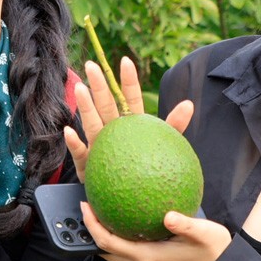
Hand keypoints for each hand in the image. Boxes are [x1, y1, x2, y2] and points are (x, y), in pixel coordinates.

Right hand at [62, 56, 193, 180]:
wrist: (129, 198)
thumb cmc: (145, 169)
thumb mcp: (163, 148)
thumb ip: (174, 127)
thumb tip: (189, 104)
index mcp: (129, 125)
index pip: (129, 98)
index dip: (128, 81)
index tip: (126, 61)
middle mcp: (111, 132)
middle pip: (105, 105)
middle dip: (98, 85)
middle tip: (91, 65)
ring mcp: (97, 146)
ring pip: (90, 123)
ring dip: (84, 106)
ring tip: (80, 89)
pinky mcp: (87, 165)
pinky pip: (80, 153)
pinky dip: (74, 142)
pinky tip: (70, 132)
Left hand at [83, 203, 230, 260]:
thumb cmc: (215, 249)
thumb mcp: (205, 233)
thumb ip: (186, 225)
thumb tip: (169, 216)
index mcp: (149, 259)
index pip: (108, 243)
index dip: (92, 225)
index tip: (85, 206)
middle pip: (104, 251)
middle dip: (91, 230)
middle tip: (87, 205)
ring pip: (113, 255)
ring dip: (102, 237)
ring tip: (98, 213)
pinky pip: (125, 256)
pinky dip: (116, 242)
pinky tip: (119, 224)